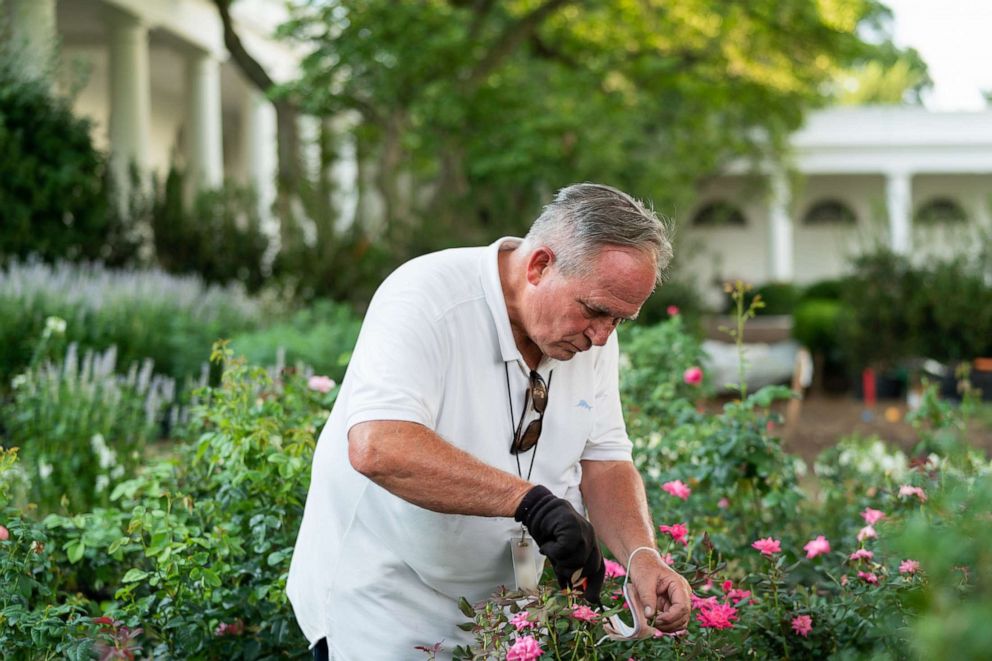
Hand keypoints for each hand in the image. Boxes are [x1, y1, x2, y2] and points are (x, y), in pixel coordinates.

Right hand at [514, 485, 604, 603]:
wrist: (536, 509)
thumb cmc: (547, 531)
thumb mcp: (558, 555)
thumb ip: (564, 569)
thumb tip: (569, 589)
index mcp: (590, 544)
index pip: (599, 568)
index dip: (595, 585)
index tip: (591, 600)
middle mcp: (591, 537)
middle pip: (589, 567)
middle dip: (572, 574)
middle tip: (558, 568)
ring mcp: (584, 530)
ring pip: (576, 560)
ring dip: (559, 560)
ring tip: (549, 550)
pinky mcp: (573, 526)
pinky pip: (564, 549)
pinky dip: (552, 550)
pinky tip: (546, 544)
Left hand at [629, 552, 691, 632]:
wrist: (643, 562)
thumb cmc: (644, 568)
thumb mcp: (643, 582)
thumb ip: (647, 599)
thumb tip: (649, 616)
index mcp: (679, 585)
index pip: (682, 607)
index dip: (670, 617)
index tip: (655, 620)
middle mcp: (683, 594)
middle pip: (683, 616)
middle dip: (668, 624)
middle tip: (652, 622)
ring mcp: (679, 600)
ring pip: (681, 621)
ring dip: (668, 626)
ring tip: (652, 621)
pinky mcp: (672, 606)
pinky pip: (674, 620)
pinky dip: (666, 625)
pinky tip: (655, 621)